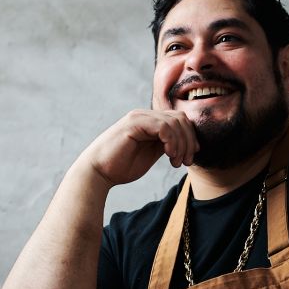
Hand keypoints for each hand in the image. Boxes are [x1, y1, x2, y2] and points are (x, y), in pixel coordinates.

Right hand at [79, 109, 198, 186]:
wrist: (98, 172)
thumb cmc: (121, 167)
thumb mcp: (151, 154)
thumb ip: (166, 145)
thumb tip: (187, 145)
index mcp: (150, 122)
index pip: (180, 121)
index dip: (190, 138)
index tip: (190, 158)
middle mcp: (145, 115)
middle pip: (180, 119)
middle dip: (189, 142)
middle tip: (186, 163)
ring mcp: (139, 117)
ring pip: (174, 122)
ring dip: (181, 144)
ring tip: (176, 162)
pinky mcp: (134, 123)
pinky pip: (163, 126)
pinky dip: (171, 141)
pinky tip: (169, 155)